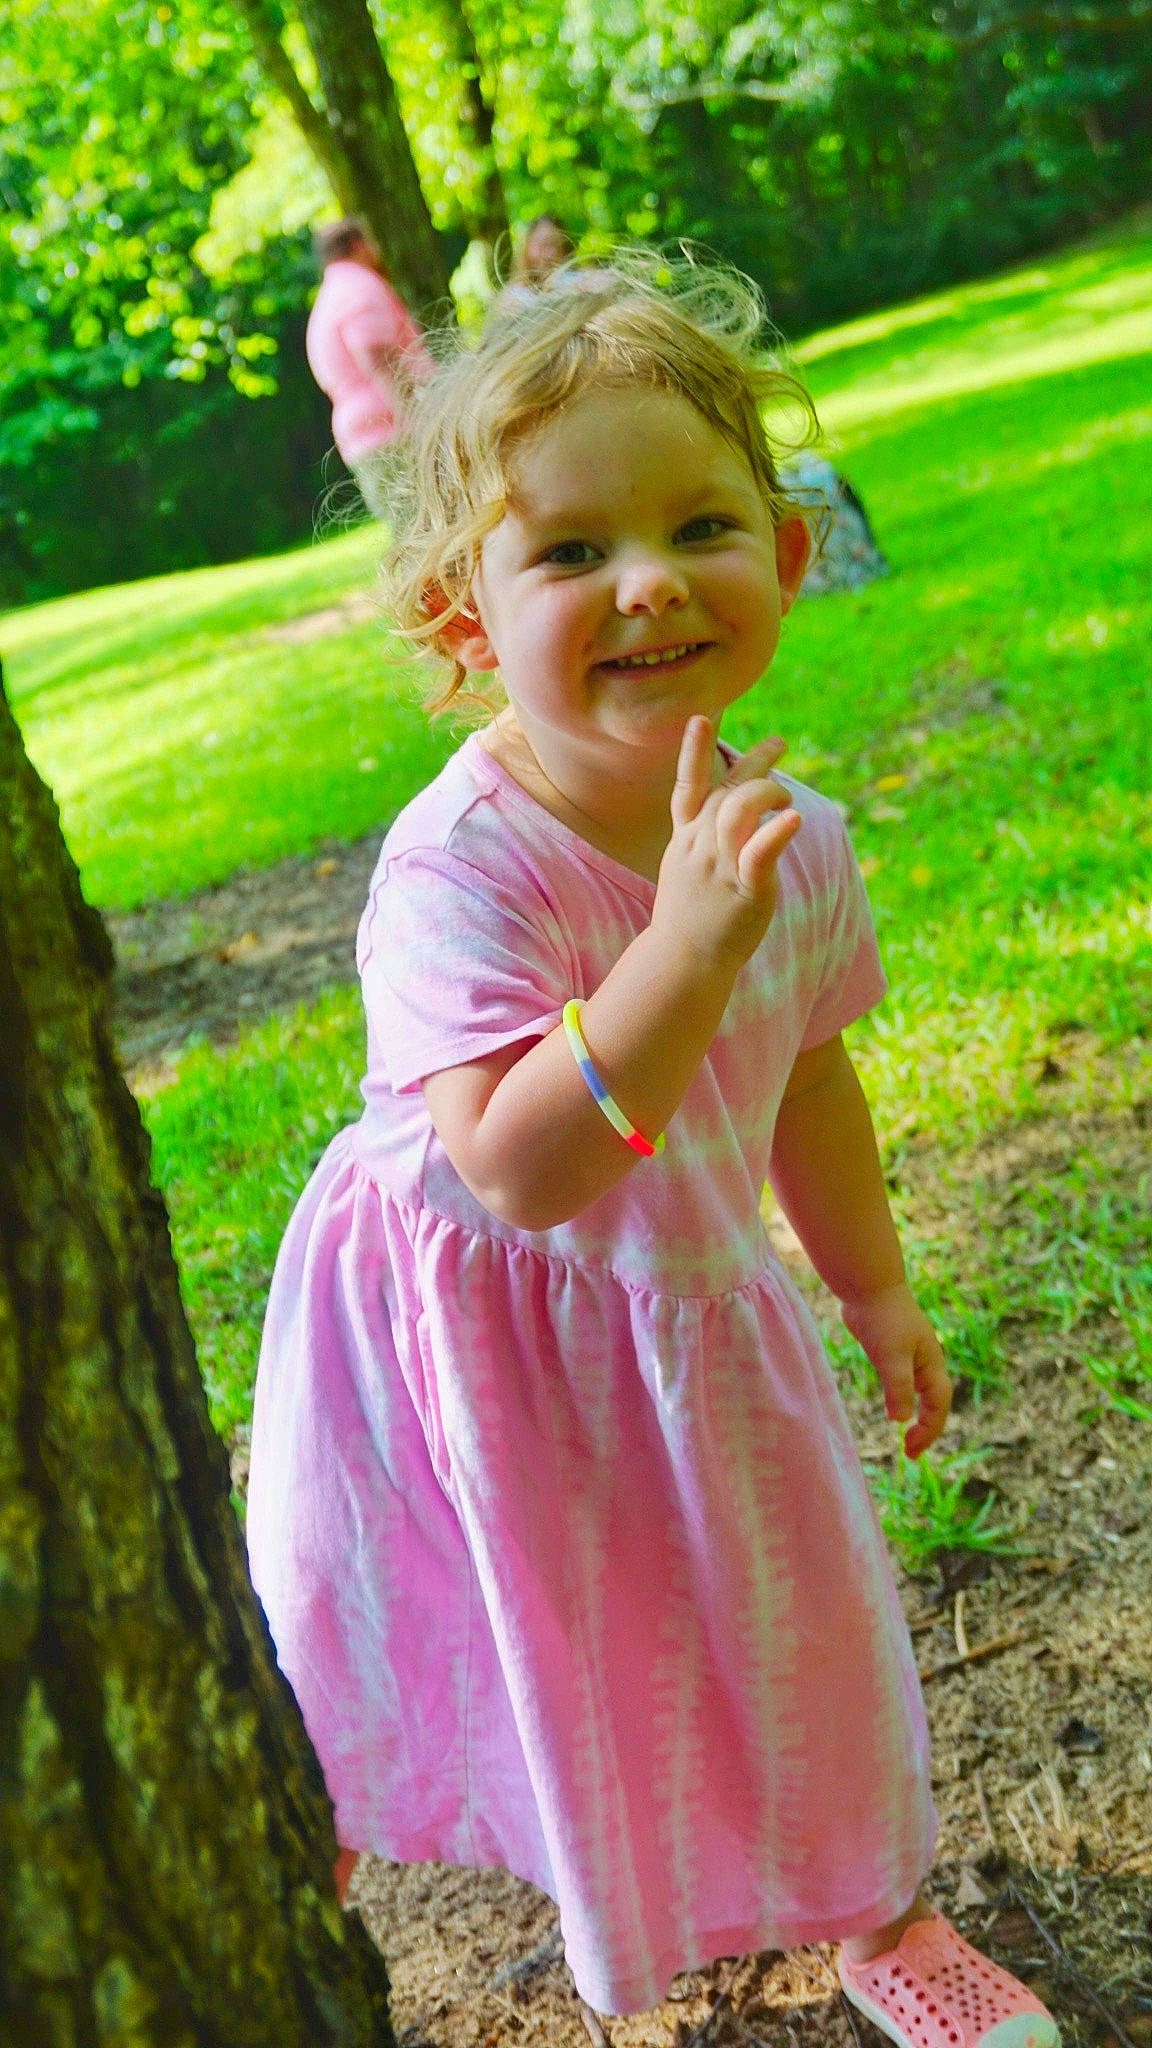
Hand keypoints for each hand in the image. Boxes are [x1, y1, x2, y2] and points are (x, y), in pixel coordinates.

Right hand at [652, 716, 801, 969]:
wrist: (683, 961)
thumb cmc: (692, 916)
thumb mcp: (689, 869)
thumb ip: (707, 839)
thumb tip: (731, 816)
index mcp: (686, 840)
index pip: (687, 787)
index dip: (692, 751)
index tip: (700, 718)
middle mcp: (700, 846)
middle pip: (726, 790)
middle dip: (754, 763)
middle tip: (779, 743)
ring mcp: (720, 866)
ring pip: (739, 811)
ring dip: (767, 793)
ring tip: (786, 797)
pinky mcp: (744, 889)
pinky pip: (759, 854)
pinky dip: (776, 833)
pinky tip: (794, 819)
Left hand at [840, 1283, 951, 1459]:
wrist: (867, 1285)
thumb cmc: (883, 1318)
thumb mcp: (891, 1356)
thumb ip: (897, 1387)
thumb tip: (900, 1420)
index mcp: (931, 1364)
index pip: (938, 1406)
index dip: (929, 1431)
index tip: (910, 1451)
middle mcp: (925, 1362)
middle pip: (934, 1402)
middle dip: (926, 1428)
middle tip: (910, 1453)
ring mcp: (909, 1356)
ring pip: (918, 1393)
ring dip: (915, 1415)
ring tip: (905, 1435)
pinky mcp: (891, 1350)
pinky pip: (902, 1382)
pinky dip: (900, 1399)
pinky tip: (890, 1406)